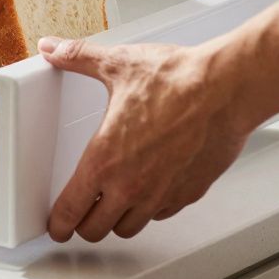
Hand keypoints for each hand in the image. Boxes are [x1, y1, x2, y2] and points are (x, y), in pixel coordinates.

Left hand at [38, 36, 253, 241]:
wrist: (225, 90)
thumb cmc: (177, 81)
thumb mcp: (117, 64)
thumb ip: (77, 57)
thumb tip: (52, 48)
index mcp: (104, 161)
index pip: (70, 211)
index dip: (58, 224)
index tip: (56, 226)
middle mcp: (130, 185)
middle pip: (96, 230)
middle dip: (84, 224)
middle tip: (81, 214)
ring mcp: (161, 194)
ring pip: (129, 228)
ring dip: (117, 220)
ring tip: (112, 205)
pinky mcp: (188, 193)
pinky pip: (162, 214)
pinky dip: (151, 208)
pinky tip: (149, 189)